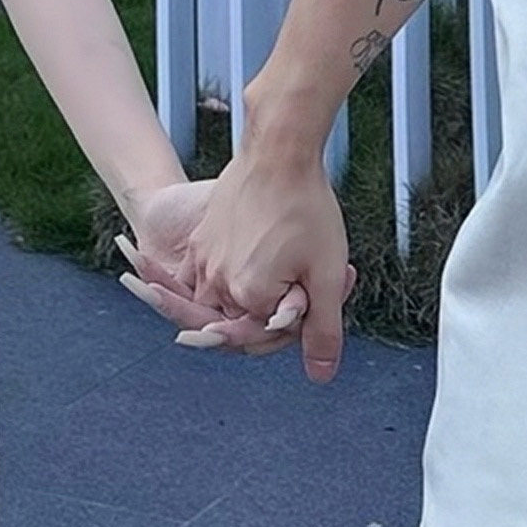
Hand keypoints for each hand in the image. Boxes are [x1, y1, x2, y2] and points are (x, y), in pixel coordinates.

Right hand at [116, 149, 356, 381]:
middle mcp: (216, 283)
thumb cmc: (305, 207)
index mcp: (247, 296)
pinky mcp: (199, 241)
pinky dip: (231, 273)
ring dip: (255, 287)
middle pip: (248, 317)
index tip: (316, 283)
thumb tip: (320, 374)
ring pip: (228, 298)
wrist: (279, 151)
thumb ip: (322, 330)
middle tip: (307, 264)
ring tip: (284, 254)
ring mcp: (203, 260)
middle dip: (278, 301)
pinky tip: (257, 250)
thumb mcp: (327, 275)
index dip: (301, 314)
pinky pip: (211, 276)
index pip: (272, 333)